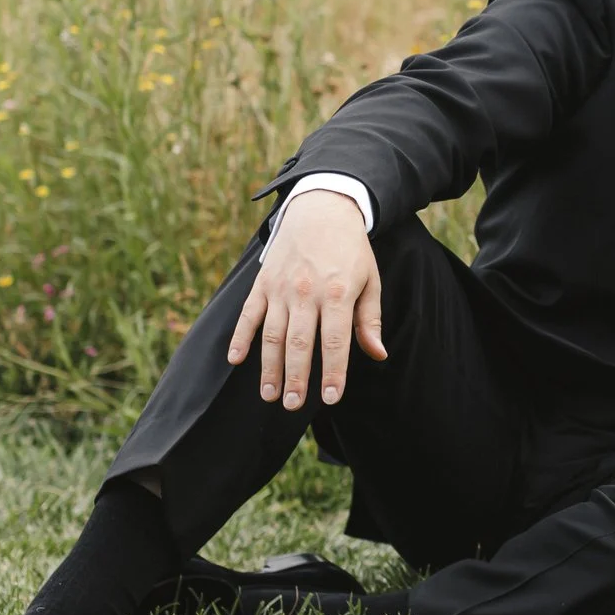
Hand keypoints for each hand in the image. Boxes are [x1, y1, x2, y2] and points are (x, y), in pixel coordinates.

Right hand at [226, 191, 387, 410]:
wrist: (321, 209)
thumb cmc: (351, 250)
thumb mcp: (370, 280)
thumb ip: (369, 319)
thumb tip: (378, 354)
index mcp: (337, 293)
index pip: (334, 342)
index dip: (333, 372)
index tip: (331, 398)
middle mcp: (306, 293)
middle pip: (299, 343)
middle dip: (296, 378)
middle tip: (293, 406)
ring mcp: (280, 288)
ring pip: (272, 335)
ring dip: (269, 367)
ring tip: (269, 395)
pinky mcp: (262, 283)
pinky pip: (248, 314)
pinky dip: (240, 337)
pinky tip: (236, 360)